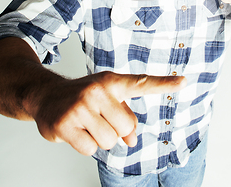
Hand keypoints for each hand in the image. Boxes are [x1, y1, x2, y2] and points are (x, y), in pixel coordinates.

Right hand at [34, 72, 185, 154]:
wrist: (46, 94)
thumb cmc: (84, 96)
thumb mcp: (108, 98)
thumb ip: (126, 117)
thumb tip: (132, 141)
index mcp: (113, 82)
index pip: (143, 83)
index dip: (165, 84)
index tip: (184, 82)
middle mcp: (98, 91)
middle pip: (125, 128)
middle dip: (115, 130)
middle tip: (99, 119)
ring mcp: (80, 107)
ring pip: (109, 141)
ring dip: (100, 139)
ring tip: (87, 123)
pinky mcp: (65, 124)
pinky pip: (90, 149)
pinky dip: (85, 145)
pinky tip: (75, 130)